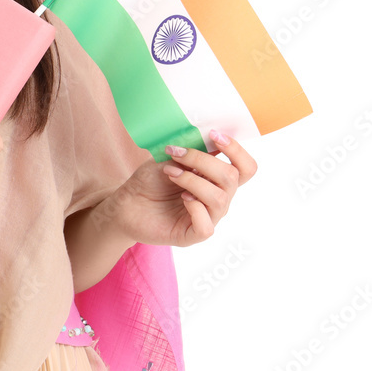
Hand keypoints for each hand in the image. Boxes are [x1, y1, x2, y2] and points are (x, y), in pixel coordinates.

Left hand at [99, 131, 257, 247]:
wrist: (126, 203)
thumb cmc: (150, 180)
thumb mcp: (169, 157)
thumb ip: (190, 149)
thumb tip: (207, 135)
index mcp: (216, 179)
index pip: (245, 168)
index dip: (236, 150)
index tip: (214, 135)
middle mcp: (218, 199)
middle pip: (231, 178)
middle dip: (202, 160)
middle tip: (176, 154)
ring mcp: (208, 217)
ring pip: (219, 199)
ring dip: (192, 180)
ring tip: (170, 173)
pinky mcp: (193, 235)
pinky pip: (207, 225)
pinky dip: (194, 207)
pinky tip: (181, 198)